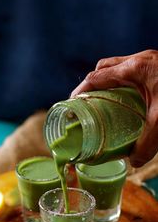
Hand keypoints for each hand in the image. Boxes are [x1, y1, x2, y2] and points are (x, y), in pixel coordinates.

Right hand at [70, 49, 157, 166]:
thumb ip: (146, 144)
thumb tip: (132, 161)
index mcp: (136, 69)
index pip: (97, 77)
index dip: (81, 90)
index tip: (72, 104)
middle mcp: (140, 59)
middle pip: (104, 67)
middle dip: (92, 84)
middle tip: (88, 103)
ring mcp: (150, 59)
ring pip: (117, 66)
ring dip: (108, 81)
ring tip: (104, 101)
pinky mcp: (156, 65)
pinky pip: (131, 70)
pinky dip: (122, 82)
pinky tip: (127, 99)